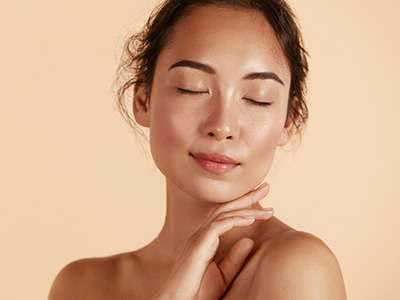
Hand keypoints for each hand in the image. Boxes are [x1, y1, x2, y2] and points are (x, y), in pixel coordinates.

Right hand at [151, 183, 272, 299]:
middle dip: (247, 197)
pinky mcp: (198, 245)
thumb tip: (250, 240)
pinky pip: (218, 226)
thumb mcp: (223, 275)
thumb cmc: (197, 292)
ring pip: (225, 214)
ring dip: (246, 207)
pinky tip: (250, 219)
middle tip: (266, 187)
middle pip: (227, 208)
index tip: (264, 201)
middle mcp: (202, 234)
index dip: (245, 205)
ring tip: (266, 206)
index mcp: (207, 239)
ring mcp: (199, 238)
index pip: (227, 215)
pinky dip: (235, 220)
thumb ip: (235, 258)